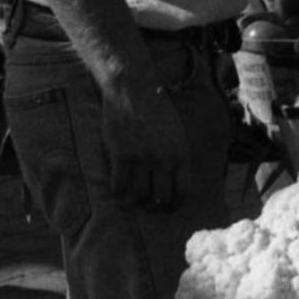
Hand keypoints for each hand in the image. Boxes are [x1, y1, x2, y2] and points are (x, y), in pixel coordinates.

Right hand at [102, 80, 190, 212]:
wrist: (134, 90)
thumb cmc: (156, 112)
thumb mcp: (176, 133)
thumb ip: (175, 157)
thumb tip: (171, 183)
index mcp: (181, 153)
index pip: (181, 191)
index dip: (173, 206)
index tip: (165, 209)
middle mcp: (164, 158)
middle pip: (159, 198)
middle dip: (153, 207)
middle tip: (146, 208)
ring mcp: (142, 157)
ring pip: (138, 195)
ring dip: (134, 203)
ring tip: (130, 202)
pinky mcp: (121, 154)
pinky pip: (119, 186)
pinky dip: (118, 194)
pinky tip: (117, 192)